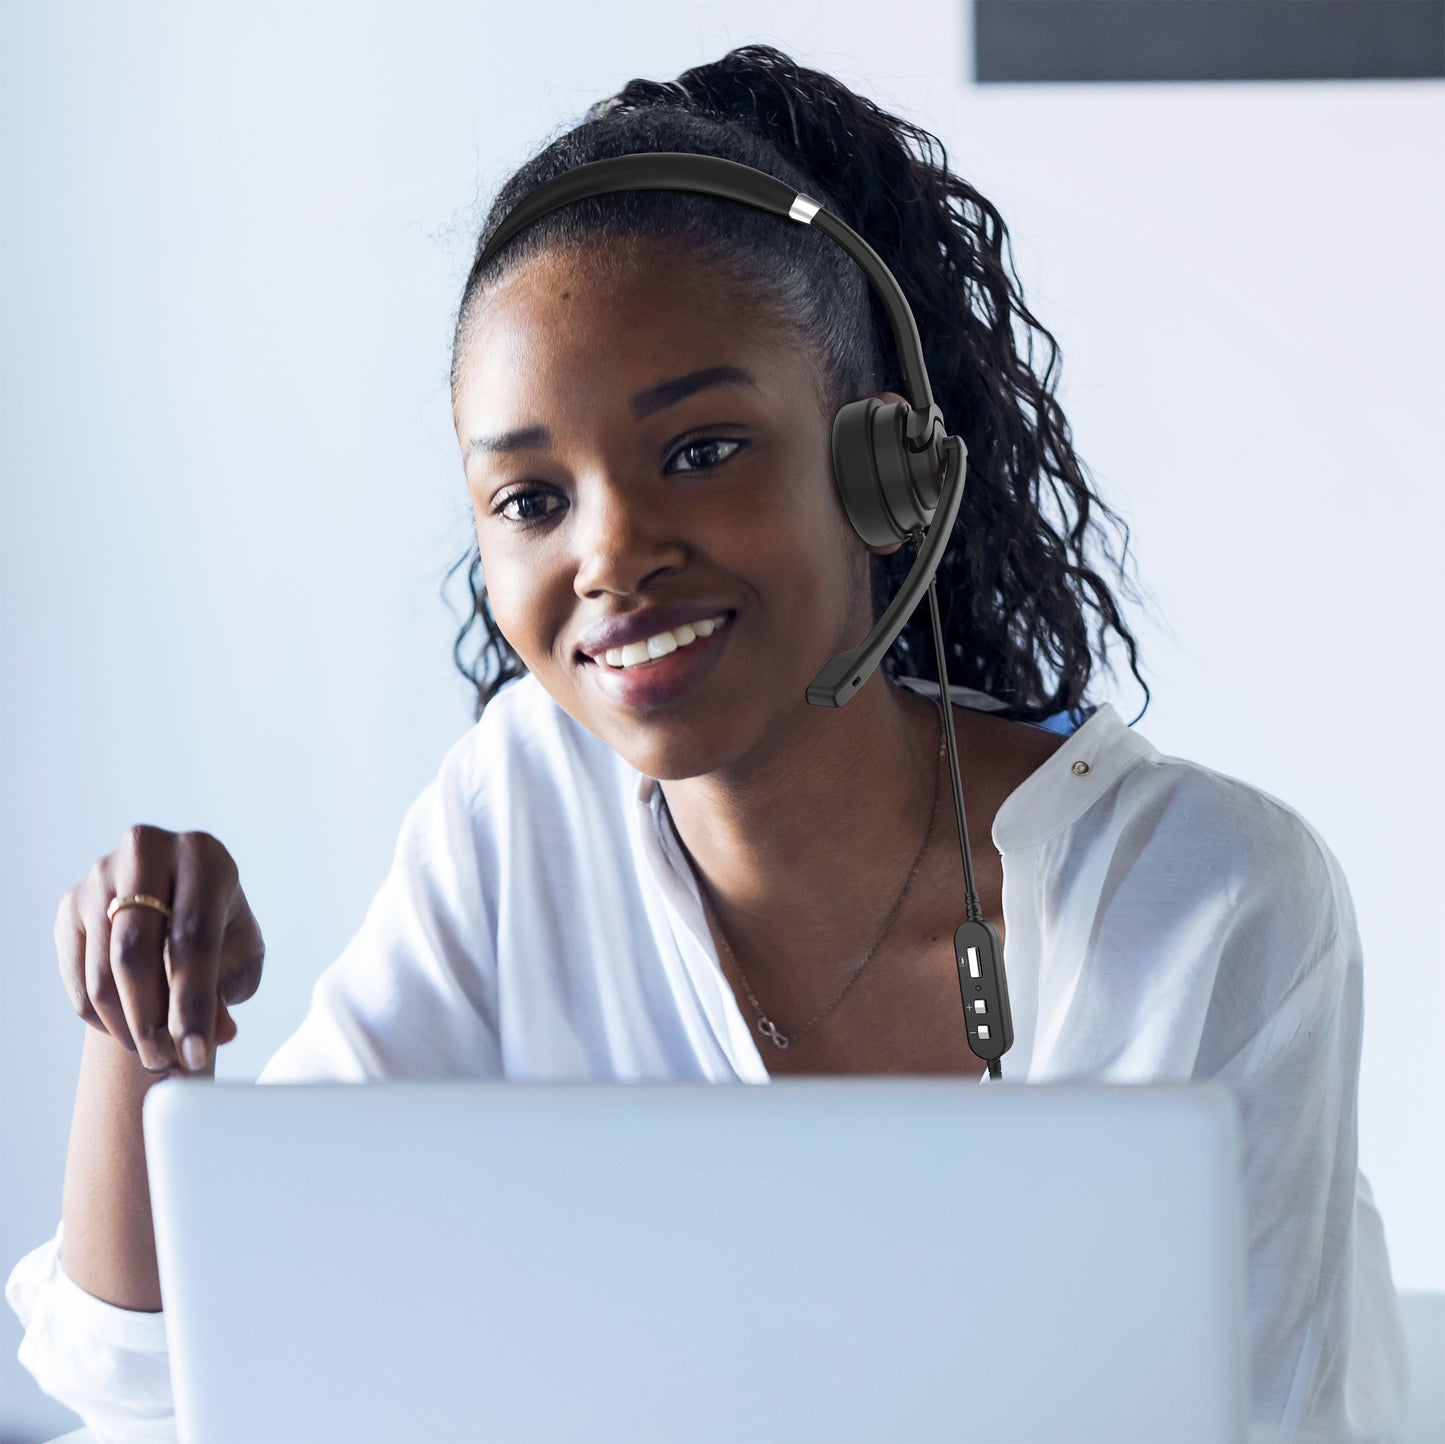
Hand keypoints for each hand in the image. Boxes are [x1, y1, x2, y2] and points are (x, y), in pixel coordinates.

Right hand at [54, 826, 264, 1074]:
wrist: (176, 903)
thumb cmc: (218, 927)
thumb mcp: (239, 952)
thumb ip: (229, 988)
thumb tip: (216, 1035)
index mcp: (202, 856)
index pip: (192, 938)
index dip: (193, 1003)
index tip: (196, 1054)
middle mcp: (146, 852)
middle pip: (135, 954)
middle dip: (150, 1021)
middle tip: (165, 1062)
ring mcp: (100, 875)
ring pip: (101, 970)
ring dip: (125, 1026)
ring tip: (152, 1055)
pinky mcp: (69, 903)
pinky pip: (76, 975)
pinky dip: (101, 1015)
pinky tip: (127, 1029)